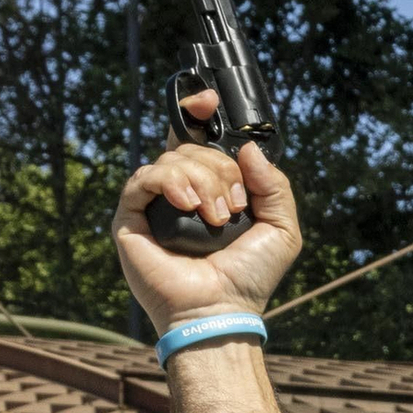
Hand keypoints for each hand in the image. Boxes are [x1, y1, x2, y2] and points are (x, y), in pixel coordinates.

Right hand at [111, 89, 300, 336]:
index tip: (209, 101)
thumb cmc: (249, 278)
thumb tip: (247, 148)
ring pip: (172, 158)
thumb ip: (275, 184)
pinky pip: (144, 177)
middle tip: (232, 208)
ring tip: (214, 217)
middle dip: (219, 169)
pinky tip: (189, 206)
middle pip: (192, 147)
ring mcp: (154, 204)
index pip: (197, 138)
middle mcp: (180, 192)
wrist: (221, 310)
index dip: (199, 112)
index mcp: (210, 189)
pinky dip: (170, 183)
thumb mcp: (281, 228)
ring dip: (202, 182)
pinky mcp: (130, 218)